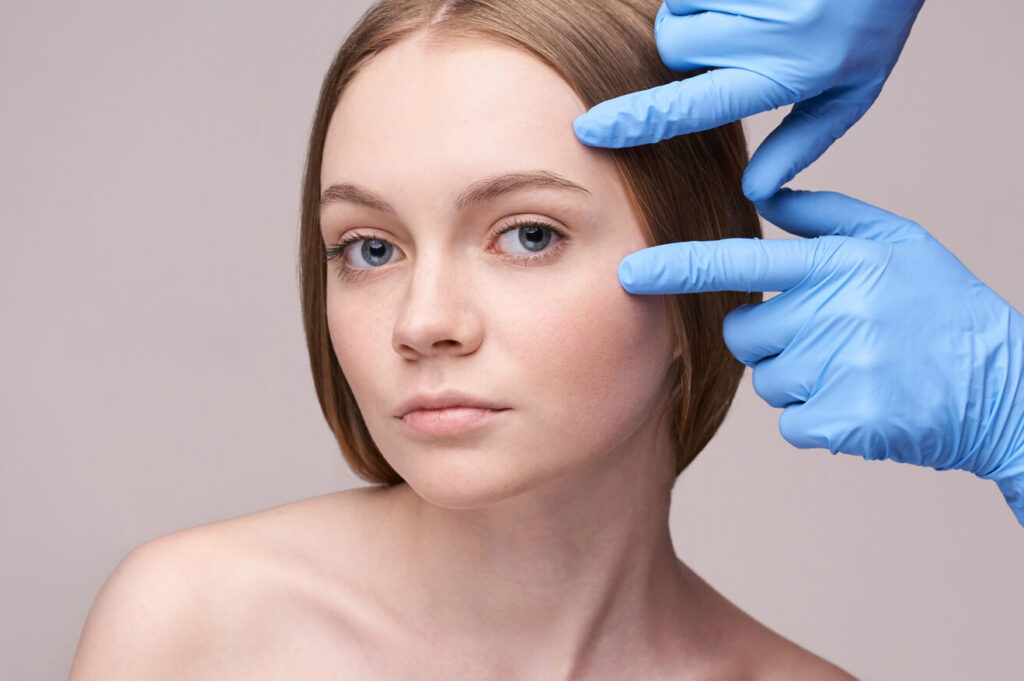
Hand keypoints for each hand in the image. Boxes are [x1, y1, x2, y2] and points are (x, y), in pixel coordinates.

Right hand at [574, 0, 924, 200]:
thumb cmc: (875, 20)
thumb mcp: (855, 89)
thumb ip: (804, 140)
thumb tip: (755, 192)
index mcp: (790, 71)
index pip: (692, 104)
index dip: (635, 121)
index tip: (589, 131)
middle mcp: (770, 29)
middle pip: (672, 46)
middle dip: (685, 46)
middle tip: (727, 40)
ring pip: (679, 9)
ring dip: (697, 12)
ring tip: (747, 8)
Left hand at [618, 189, 1023, 525]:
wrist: (1006, 385)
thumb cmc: (945, 308)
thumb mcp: (899, 242)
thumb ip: (829, 215)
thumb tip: (768, 195)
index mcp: (837, 264)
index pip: (738, 261)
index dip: (677, 267)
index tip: (629, 271)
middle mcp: (831, 311)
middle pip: (744, 334)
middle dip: (773, 339)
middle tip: (831, 339)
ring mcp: (837, 367)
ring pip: (768, 381)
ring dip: (800, 380)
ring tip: (857, 369)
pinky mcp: (843, 419)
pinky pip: (792, 422)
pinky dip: (819, 419)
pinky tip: (864, 402)